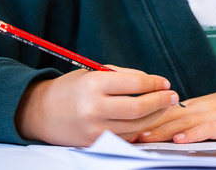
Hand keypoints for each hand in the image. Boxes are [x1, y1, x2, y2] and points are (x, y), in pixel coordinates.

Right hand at [15, 66, 181, 145]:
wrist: (42, 112)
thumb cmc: (71, 89)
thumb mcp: (93, 73)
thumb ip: (122, 76)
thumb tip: (153, 82)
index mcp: (93, 84)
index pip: (134, 83)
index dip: (154, 82)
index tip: (164, 82)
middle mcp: (94, 108)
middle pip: (138, 108)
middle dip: (160, 101)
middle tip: (173, 96)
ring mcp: (95, 129)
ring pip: (136, 126)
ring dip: (155, 116)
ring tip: (164, 106)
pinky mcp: (95, 143)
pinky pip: (125, 137)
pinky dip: (140, 129)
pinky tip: (148, 120)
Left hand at [132, 87, 215, 143]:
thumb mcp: (201, 113)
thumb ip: (181, 119)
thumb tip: (155, 129)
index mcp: (188, 107)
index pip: (161, 112)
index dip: (143, 119)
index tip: (125, 127)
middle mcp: (195, 109)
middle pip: (167, 117)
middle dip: (146, 125)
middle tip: (128, 134)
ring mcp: (209, 116)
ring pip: (182, 123)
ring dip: (162, 131)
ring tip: (146, 138)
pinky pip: (205, 130)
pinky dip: (192, 135)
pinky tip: (180, 141)